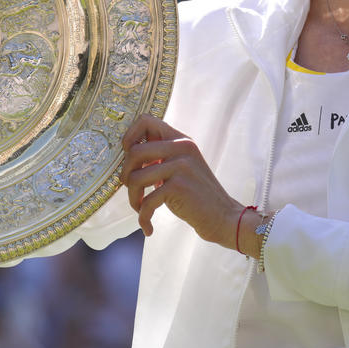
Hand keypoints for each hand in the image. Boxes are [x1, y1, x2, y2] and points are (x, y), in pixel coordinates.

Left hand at [121, 113, 243, 245]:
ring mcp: (181, 165)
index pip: (146, 121)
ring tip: (141, 209)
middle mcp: (181, 147)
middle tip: (133, 190)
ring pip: (135, 177)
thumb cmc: (196, 195)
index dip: (129, 137)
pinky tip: (148, 227)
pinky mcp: (179, 186)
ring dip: (133, 198)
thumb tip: (127, 154)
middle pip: (134, 152)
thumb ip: (161, 156)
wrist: (223, 217)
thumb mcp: (181, 167)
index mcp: (180, 139)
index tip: (129, 157)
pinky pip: (147, 201)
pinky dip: (143, 217)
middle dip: (125, 175)